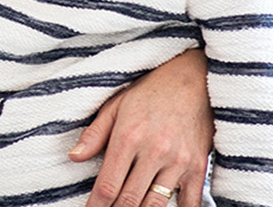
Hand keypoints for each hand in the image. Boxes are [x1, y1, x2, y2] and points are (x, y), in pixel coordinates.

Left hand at [71, 48, 211, 206]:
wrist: (193, 78)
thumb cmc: (150, 91)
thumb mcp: (116, 106)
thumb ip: (95, 134)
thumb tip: (74, 157)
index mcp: (128, 137)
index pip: (108, 185)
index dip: (96, 206)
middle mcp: (153, 151)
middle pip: (129, 200)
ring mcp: (178, 161)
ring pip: (155, 204)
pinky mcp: (198, 165)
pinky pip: (189, 201)